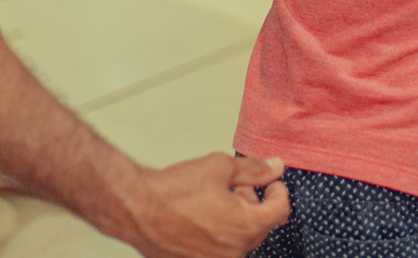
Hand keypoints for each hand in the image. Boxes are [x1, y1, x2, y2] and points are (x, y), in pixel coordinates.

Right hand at [126, 154, 288, 257]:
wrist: (137, 209)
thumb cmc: (175, 190)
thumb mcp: (222, 167)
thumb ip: (255, 169)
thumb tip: (276, 168)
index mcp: (246, 227)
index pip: (280, 211)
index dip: (279, 191)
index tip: (271, 182)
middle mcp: (234, 251)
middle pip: (261, 227)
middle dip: (256, 204)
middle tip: (239, 185)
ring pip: (240, 240)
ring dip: (239, 219)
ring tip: (219, 199)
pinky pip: (220, 249)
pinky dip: (220, 233)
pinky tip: (204, 215)